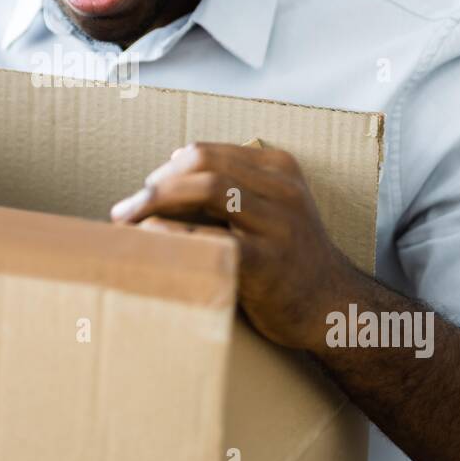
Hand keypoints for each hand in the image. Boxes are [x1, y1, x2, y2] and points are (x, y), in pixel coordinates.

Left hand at [110, 142, 342, 351]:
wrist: (334, 307)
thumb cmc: (290, 258)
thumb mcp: (274, 208)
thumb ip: (235, 187)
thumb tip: (172, 165)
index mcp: (280, 168)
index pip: (208, 152)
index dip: (167, 169)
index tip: (146, 190)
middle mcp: (282, 190)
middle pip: (203, 166)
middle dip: (155, 184)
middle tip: (125, 208)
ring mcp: (278, 225)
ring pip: (208, 191)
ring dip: (157, 202)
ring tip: (128, 222)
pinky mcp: (269, 262)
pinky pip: (213, 239)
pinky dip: (175, 235)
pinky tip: (152, 241)